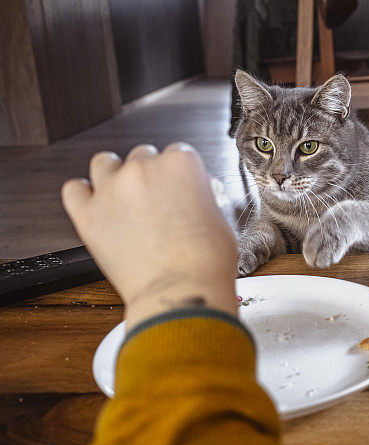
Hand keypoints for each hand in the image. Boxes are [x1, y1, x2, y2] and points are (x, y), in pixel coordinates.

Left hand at [61, 143, 238, 327]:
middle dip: (149, 175)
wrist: (181, 291)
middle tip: (156, 201)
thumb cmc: (205, 262)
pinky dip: (83, 194)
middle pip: (142, 155)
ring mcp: (112, 189)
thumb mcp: (219, 218)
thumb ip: (201, 197)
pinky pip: (74, 189)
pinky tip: (97, 206)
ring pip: (104, 162)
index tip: (178, 189)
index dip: (179, 174)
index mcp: (181, 164)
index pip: (177, 153)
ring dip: (114, 175)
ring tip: (123, 197)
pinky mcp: (88, 214)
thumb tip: (193, 198)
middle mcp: (144, 169)